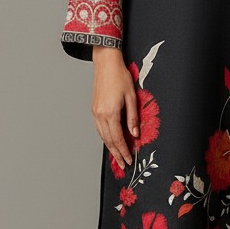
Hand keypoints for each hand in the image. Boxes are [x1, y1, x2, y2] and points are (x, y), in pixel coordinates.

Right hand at [91, 46, 138, 167]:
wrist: (106, 64)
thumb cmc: (120, 77)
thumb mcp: (132, 97)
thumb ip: (132, 118)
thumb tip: (135, 134)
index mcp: (110, 113)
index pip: (118, 138)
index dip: (124, 151)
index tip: (129, 160)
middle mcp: (100, 115)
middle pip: (108, 140)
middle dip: (116, 154)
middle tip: (123, 164)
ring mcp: (95, 112)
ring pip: (102, 135)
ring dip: (110, 147)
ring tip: (117, 156)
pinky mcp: (94, 109)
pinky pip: (99, 128)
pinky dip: (105, 137)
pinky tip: (110, 141)